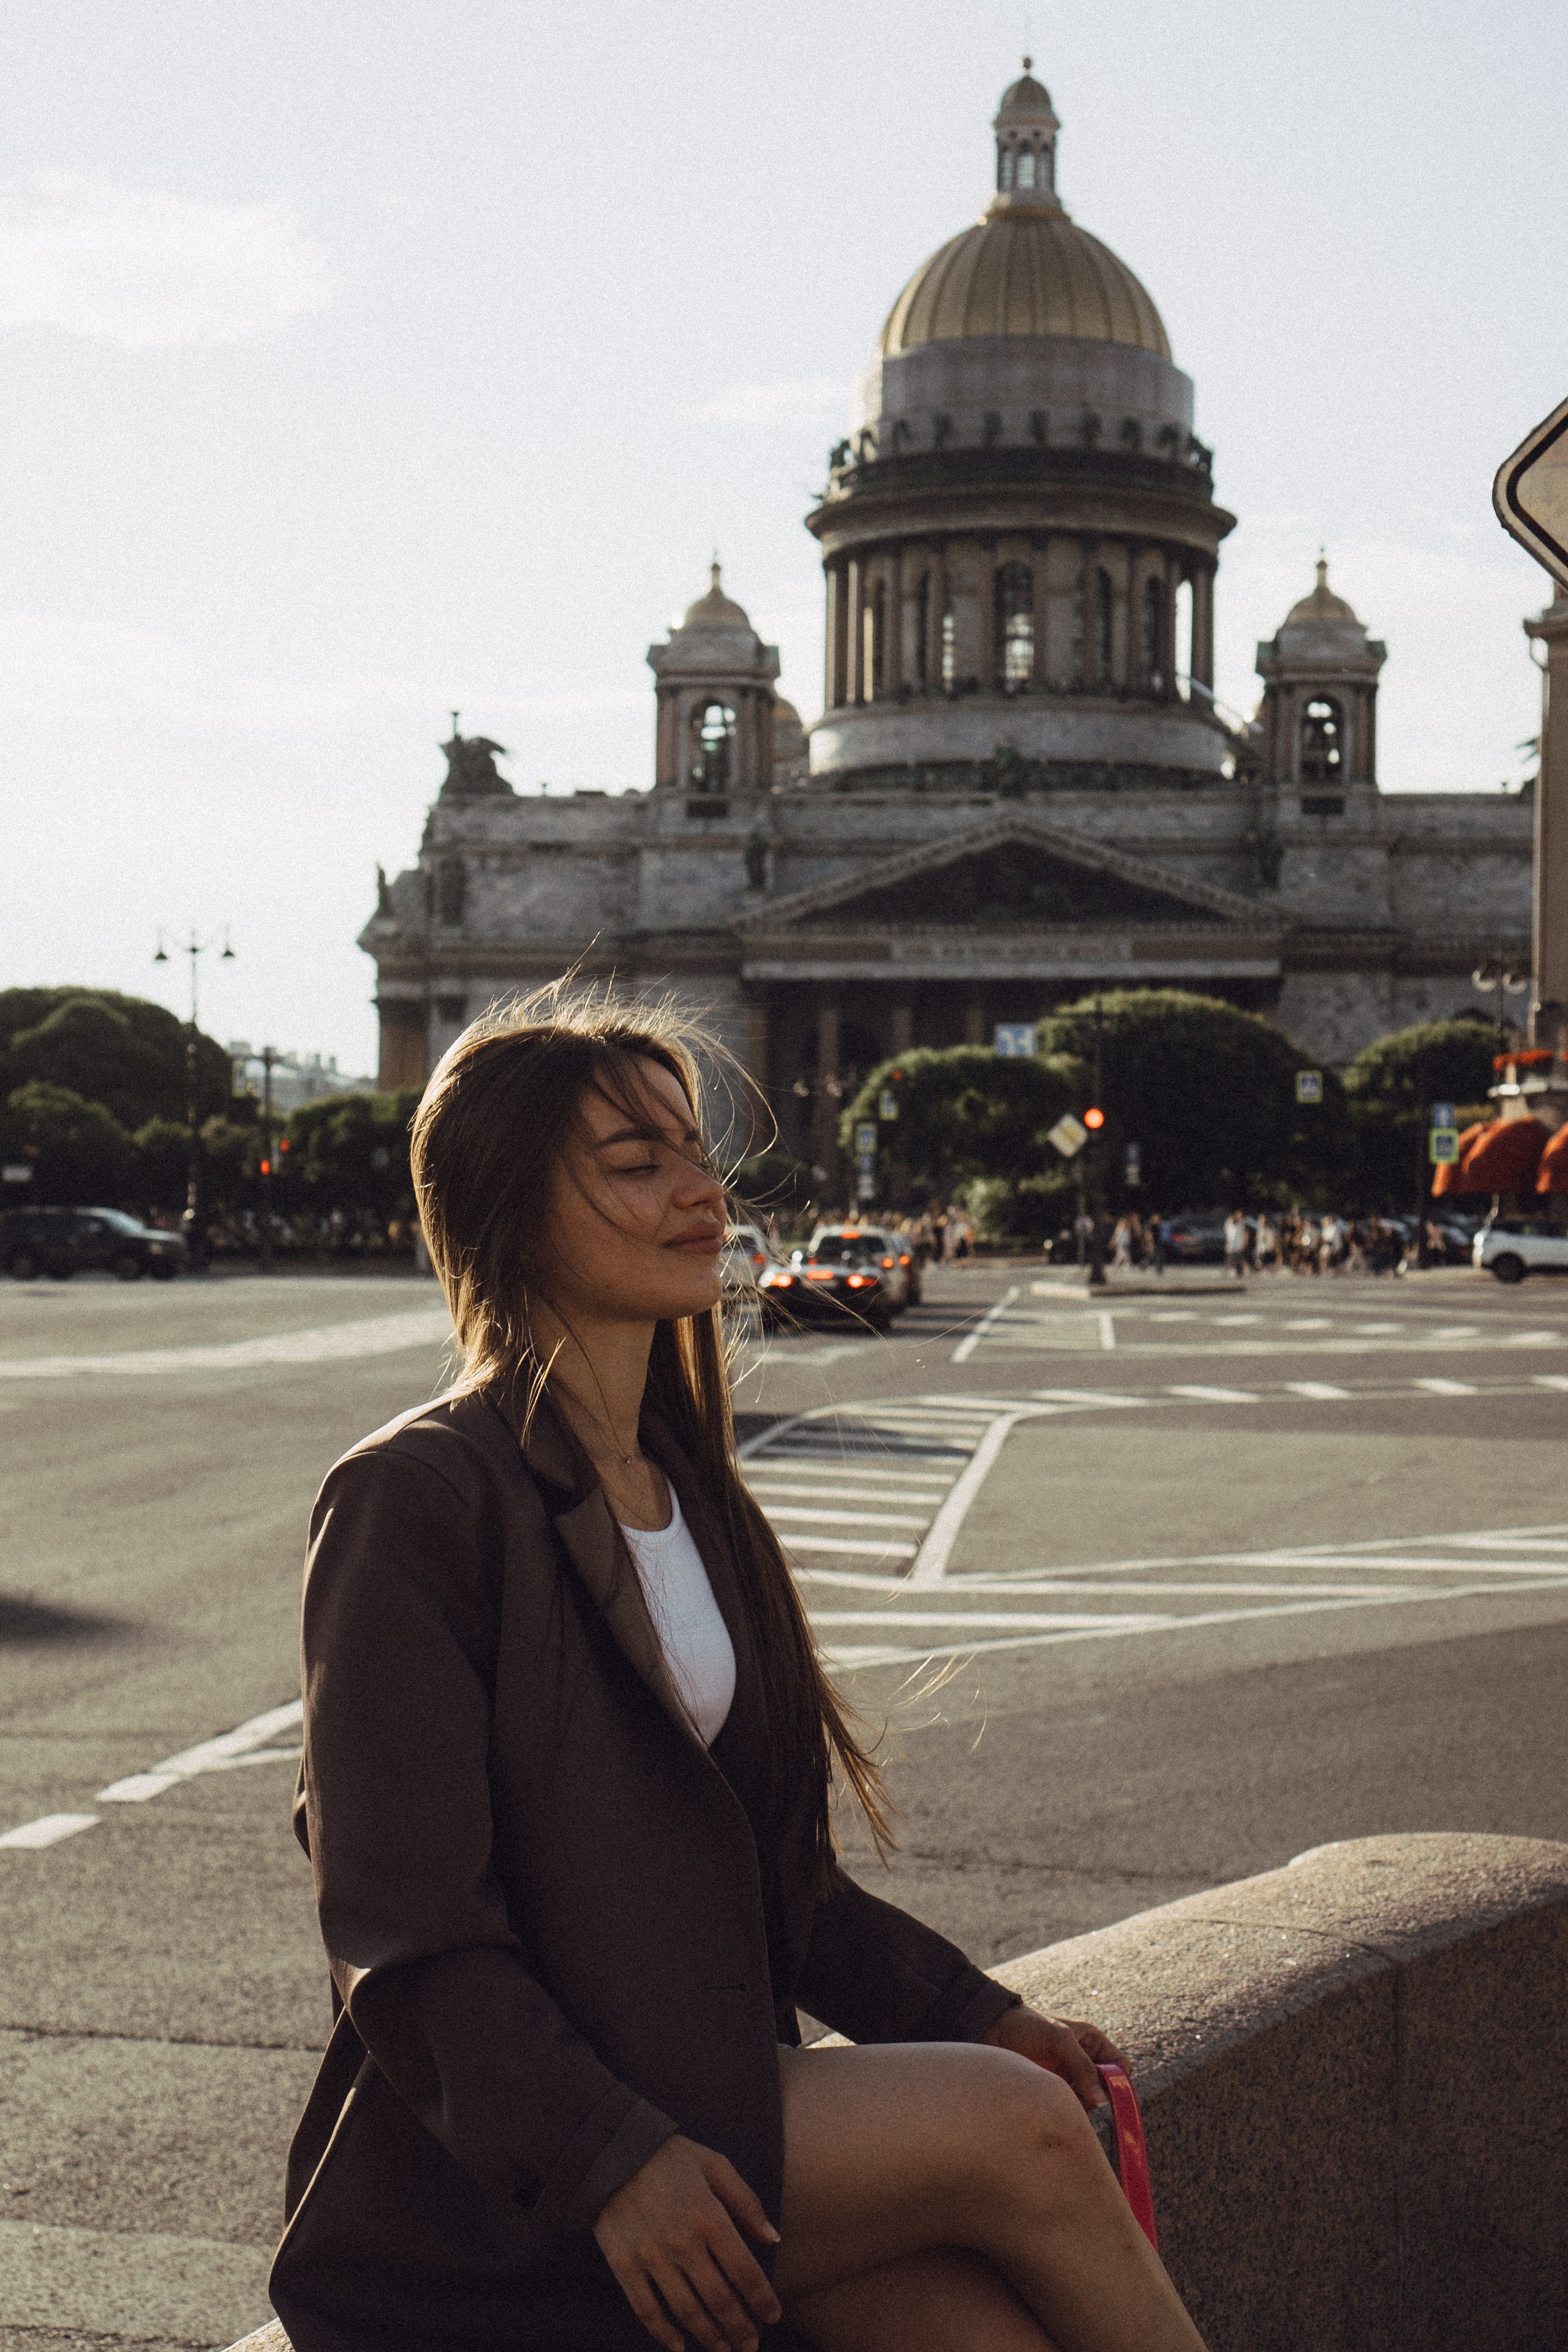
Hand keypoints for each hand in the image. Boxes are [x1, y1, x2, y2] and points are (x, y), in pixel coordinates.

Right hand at [593, 2133, 783, 2351]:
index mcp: (709, 2217)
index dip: (763, 2300)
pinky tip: (680, 2346)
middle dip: (740, 2328)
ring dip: (709, 2336)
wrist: (612, 2150)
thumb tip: (773, 2239)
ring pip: (687, 2311)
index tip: (773, 2316)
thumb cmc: (670, 2156)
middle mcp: (683, 2243)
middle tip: (751, 2346)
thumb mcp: (715, 2165)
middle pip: (720, 2300)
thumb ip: (747, 2202)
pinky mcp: (624, 2265)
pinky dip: (663, 2334)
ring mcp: (651, 2257)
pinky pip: (646, 2309)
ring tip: (724, 2349)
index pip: (746, 2272)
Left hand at [983, 2001, 1127, 2111]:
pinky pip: (1071, 2108)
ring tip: (1060, 2099)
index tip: (1106, 2094)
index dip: (1119, 2081)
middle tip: (1077, 2098)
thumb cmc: (1027, 2026)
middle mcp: (1085, 2061)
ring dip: (1080, 2106)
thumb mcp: (1058, 2038)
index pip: (1120, 2067)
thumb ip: (1082, 2066)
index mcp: (1092, 2042)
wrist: (991, 2031)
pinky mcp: (1055, 2091)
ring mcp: (1070, 2078)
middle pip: (1106, 2090)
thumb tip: (1102, 2100)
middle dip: (1097, 2098)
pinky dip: (1067, 2111)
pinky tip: (1053, 2107)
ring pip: (1089, 2102)